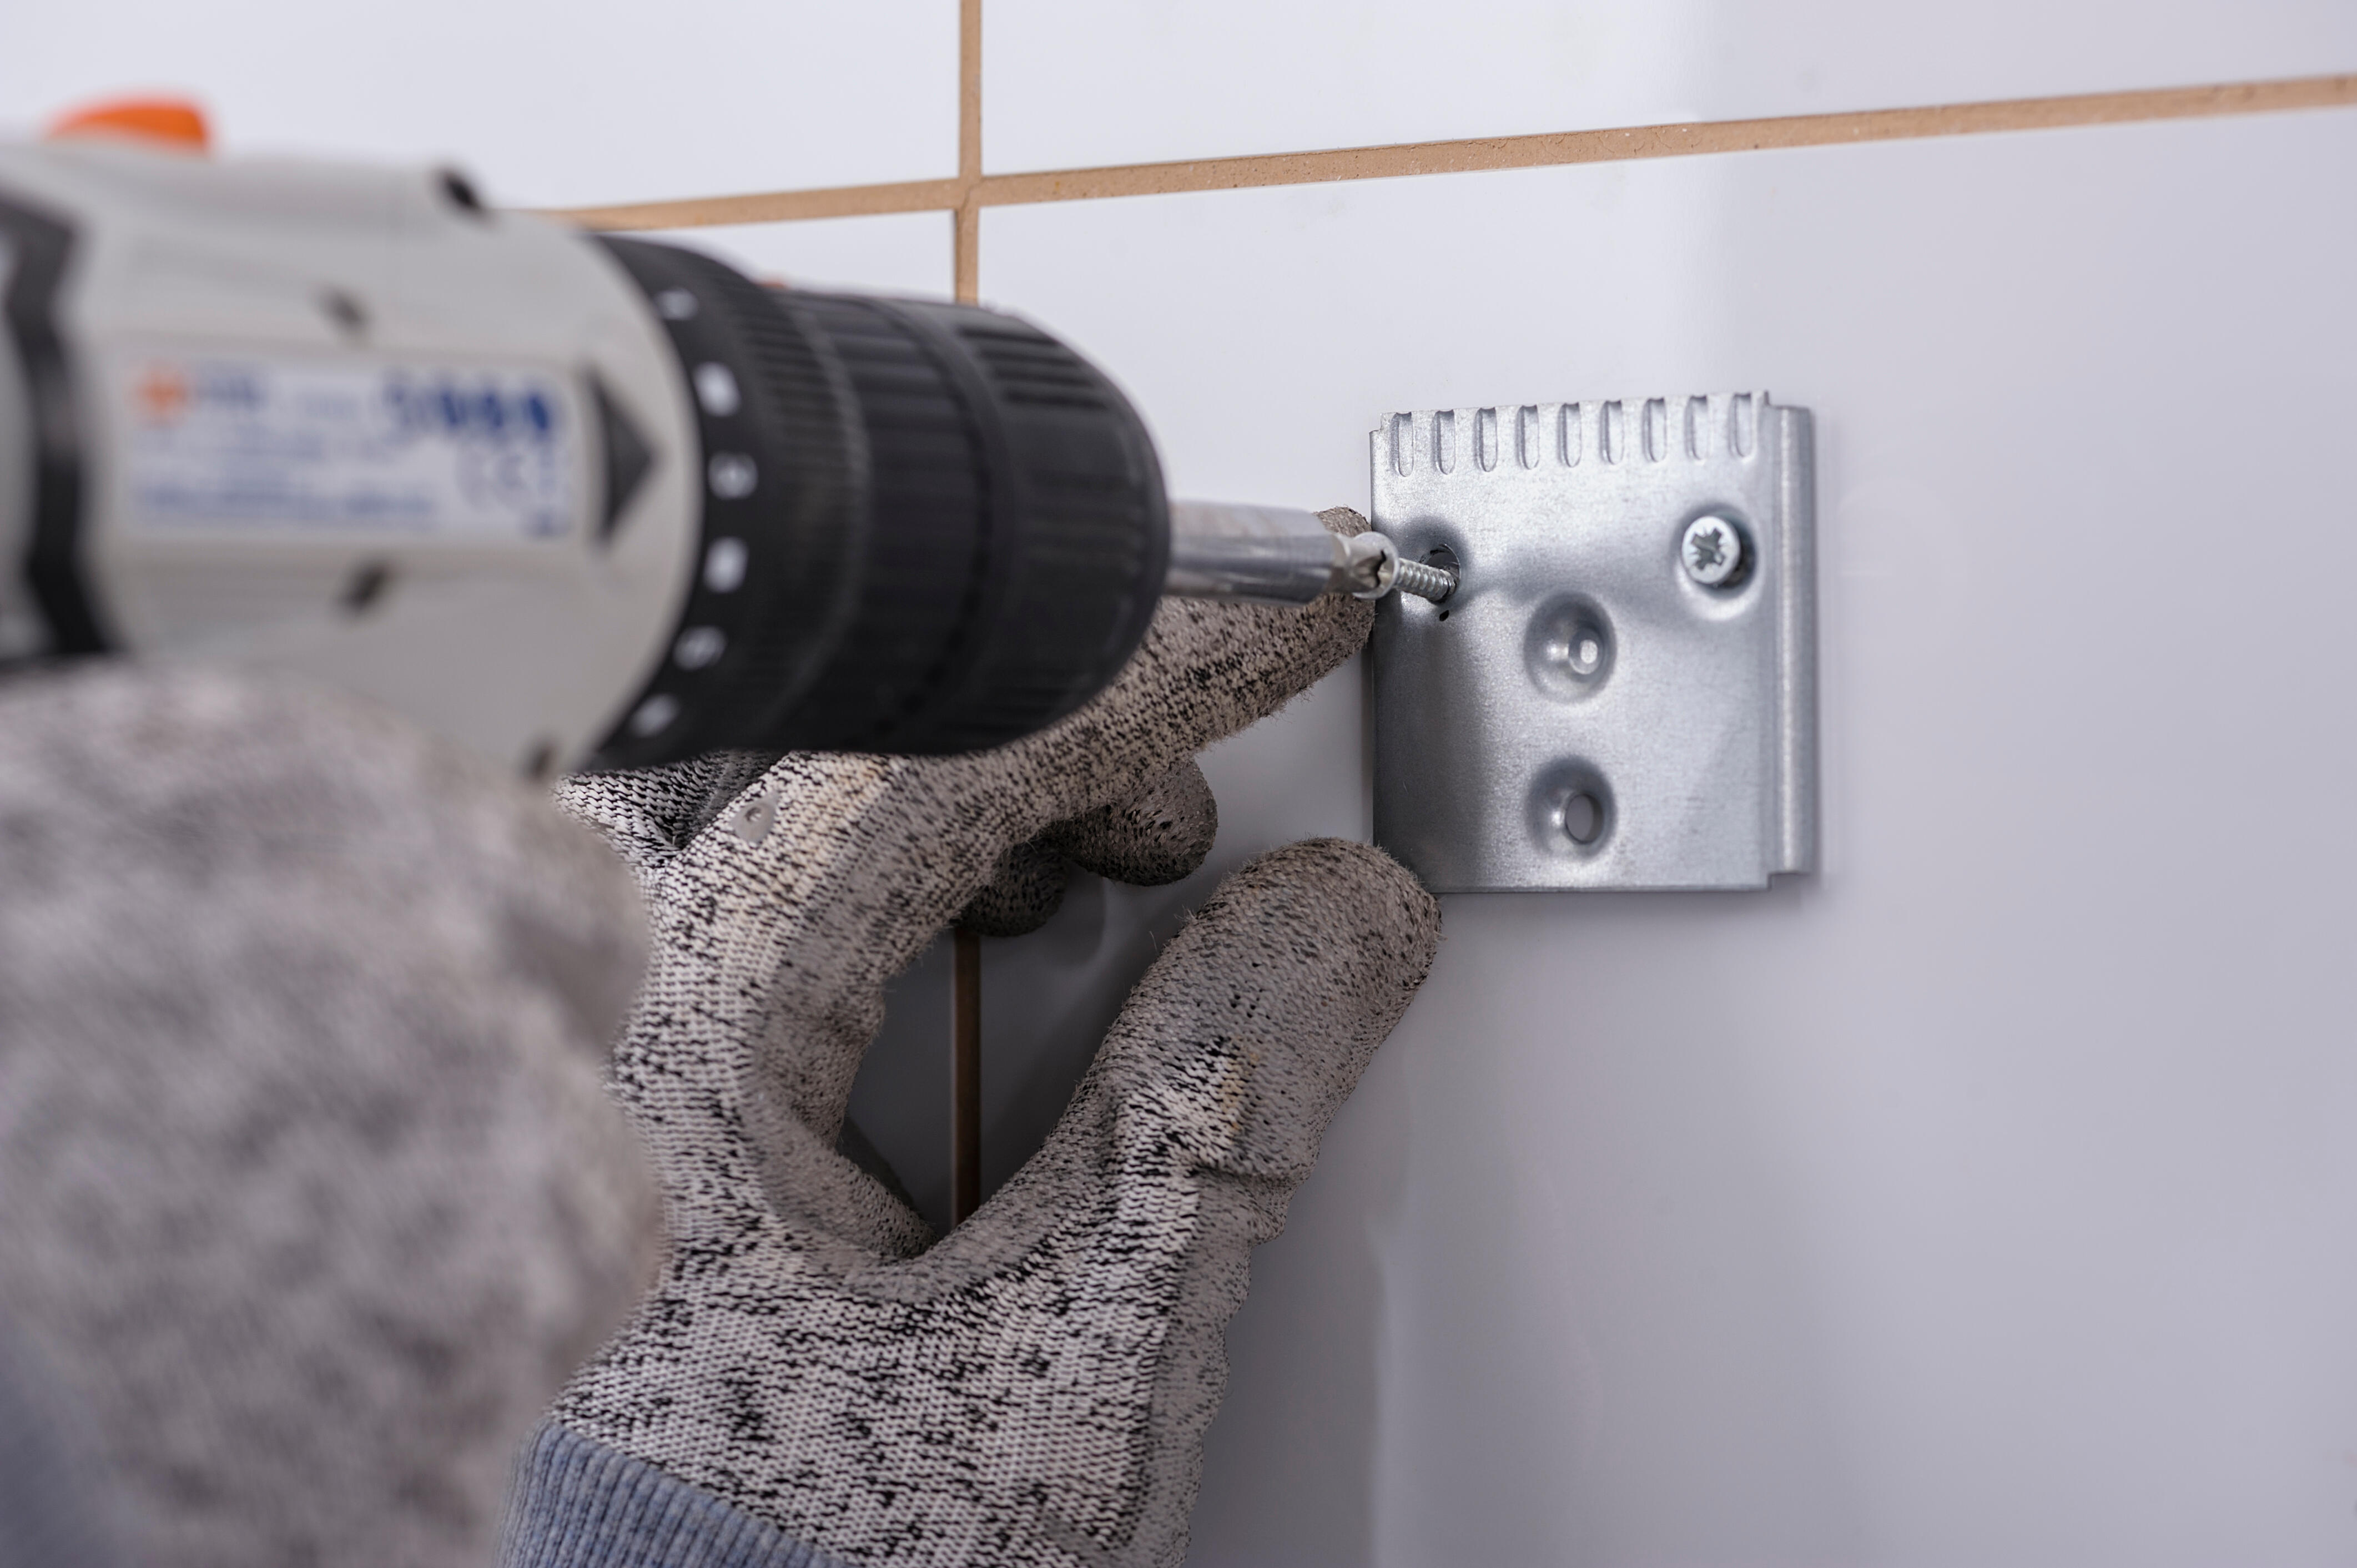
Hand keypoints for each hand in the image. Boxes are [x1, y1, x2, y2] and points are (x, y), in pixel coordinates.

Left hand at [514, 515, 1441, 1567]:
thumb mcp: (1060, 1374)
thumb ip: (1210, 1128)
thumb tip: (1338, 920)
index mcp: (673, 1062)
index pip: (933, 765)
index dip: (1139, 662)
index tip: (1278, 609)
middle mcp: (592, 1035)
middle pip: (818, 739)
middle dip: (1038, 726)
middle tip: (1198, 788)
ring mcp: (591, 1072)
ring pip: (765, 811)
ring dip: (959, 805)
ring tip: (1104, 872)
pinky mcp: (618, 1123)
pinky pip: (737, 910)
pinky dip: (889, 887)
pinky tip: (977, 960)